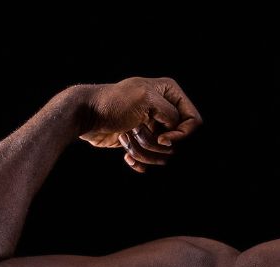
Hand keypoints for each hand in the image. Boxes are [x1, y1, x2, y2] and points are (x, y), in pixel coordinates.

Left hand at [77, 77, 202, 172]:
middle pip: (178, 139)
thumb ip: (171, 113)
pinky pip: (150, 159)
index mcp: (169, 92)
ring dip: (144, 151)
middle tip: (138, 134)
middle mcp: (163, 108)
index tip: (163, 139)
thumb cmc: (113, 103)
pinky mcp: (140, 140)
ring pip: (164, 152)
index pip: (193, 120)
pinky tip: (126, 155)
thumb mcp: (147, 99)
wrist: (86, 114)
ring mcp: (152, 125)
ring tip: (127, 139)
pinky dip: (139, 160)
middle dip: (158, 144)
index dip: (181, 134)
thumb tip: (175, 134)